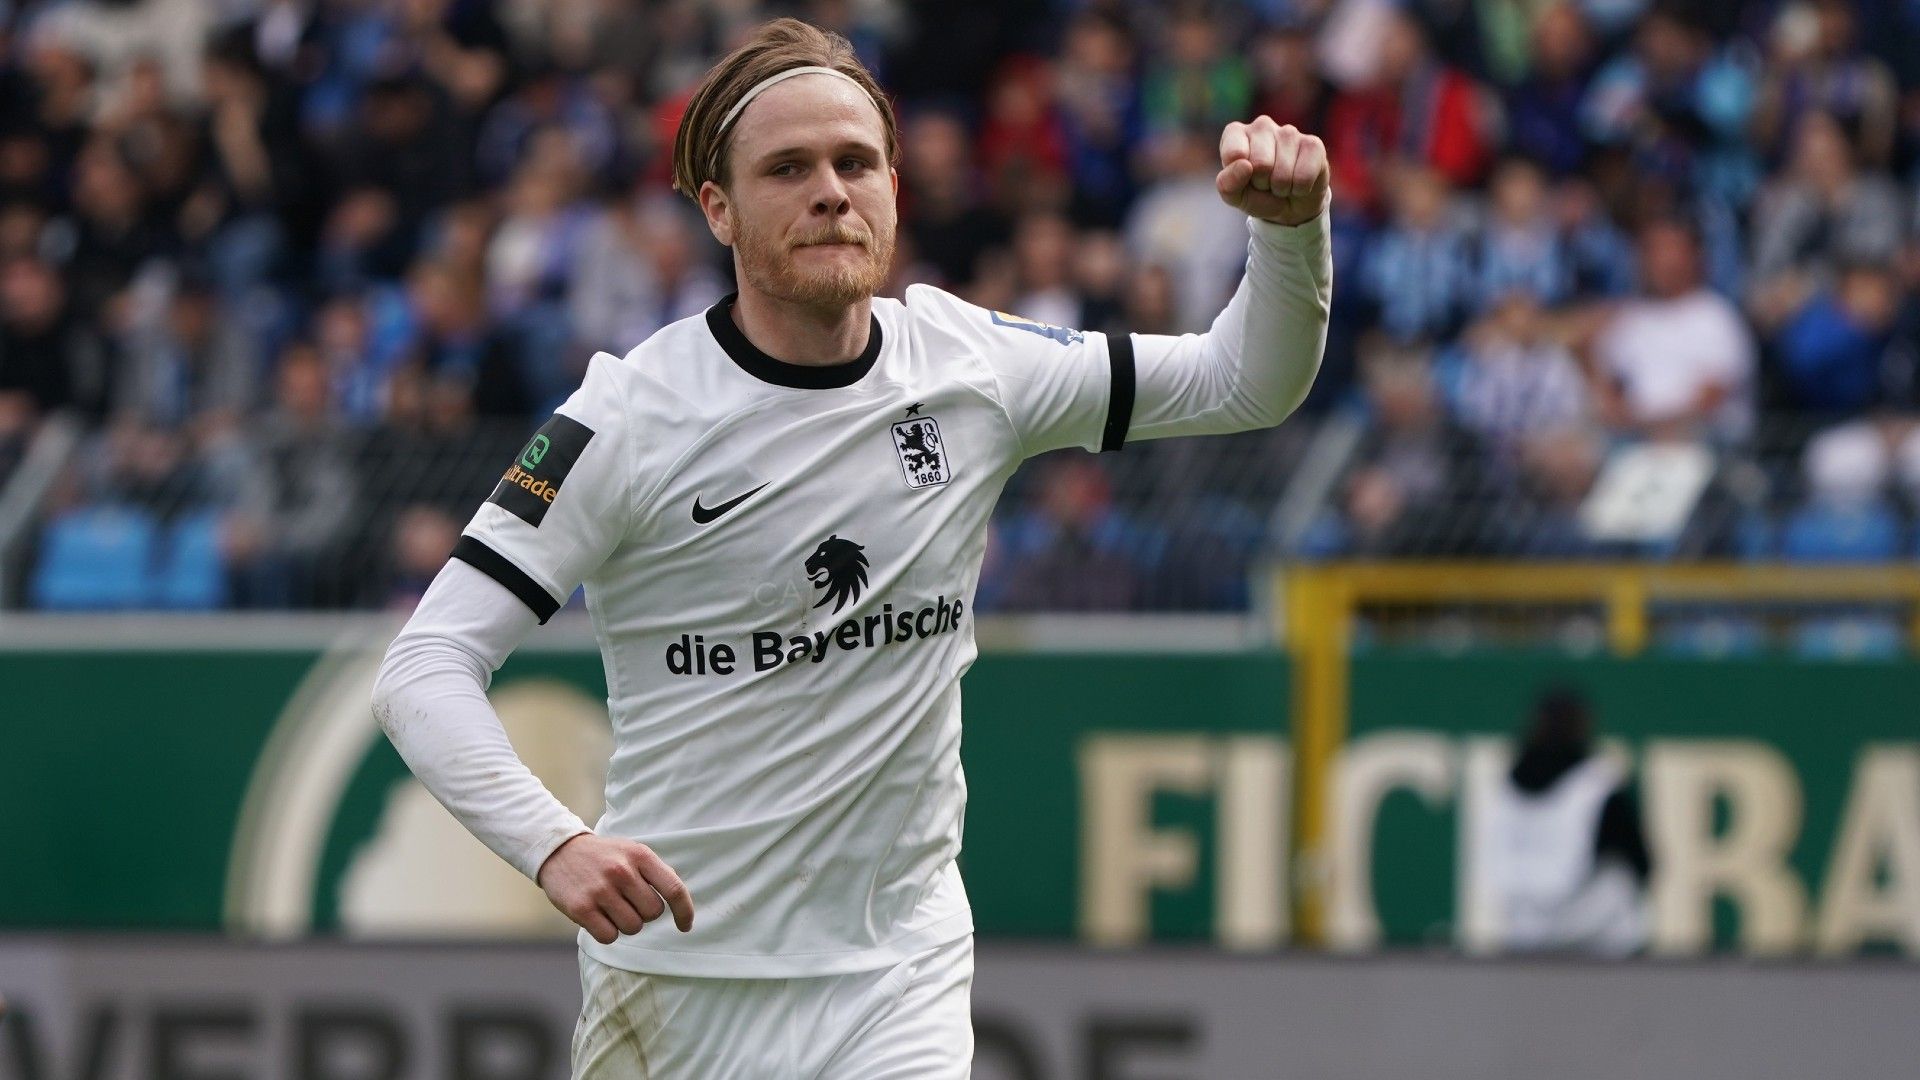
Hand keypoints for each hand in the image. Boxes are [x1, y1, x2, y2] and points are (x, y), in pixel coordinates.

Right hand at [537, 833, 694, 943]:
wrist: (559, 851)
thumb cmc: (604, 857)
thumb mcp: (632, 852)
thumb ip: (655, 874)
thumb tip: (680, 904)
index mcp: (640, 855)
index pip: (674, 889)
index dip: (684, 912)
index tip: (684, 926)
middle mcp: (622, 871)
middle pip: (653, 913)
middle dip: (644, 913)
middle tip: (628, 902)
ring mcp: (600, 890)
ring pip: (633, 928)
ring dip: (625, 924)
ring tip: (611, 907)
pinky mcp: (581, 908)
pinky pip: (609, 937)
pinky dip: (607, 933)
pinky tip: (598, 917)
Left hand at [1216, 117, 1330, 226]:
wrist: (1289, 205)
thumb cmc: (1257, 194)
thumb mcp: (1235, 195)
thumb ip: (1227, 183)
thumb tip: (1245, 165)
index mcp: (1236, 133)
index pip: (1233, 153)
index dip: (1239, 177)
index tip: (1244, 177)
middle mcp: (1262, 125)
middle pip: (1261, 164)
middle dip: (1263, 183)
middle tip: (1265, 183)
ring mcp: (1289, 132)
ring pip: (1283, 173)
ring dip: (1281, 188)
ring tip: (1280, 183)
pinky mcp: (1313, 144)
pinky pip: (1304, 176)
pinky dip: (1300, 189)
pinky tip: (1298, 182)